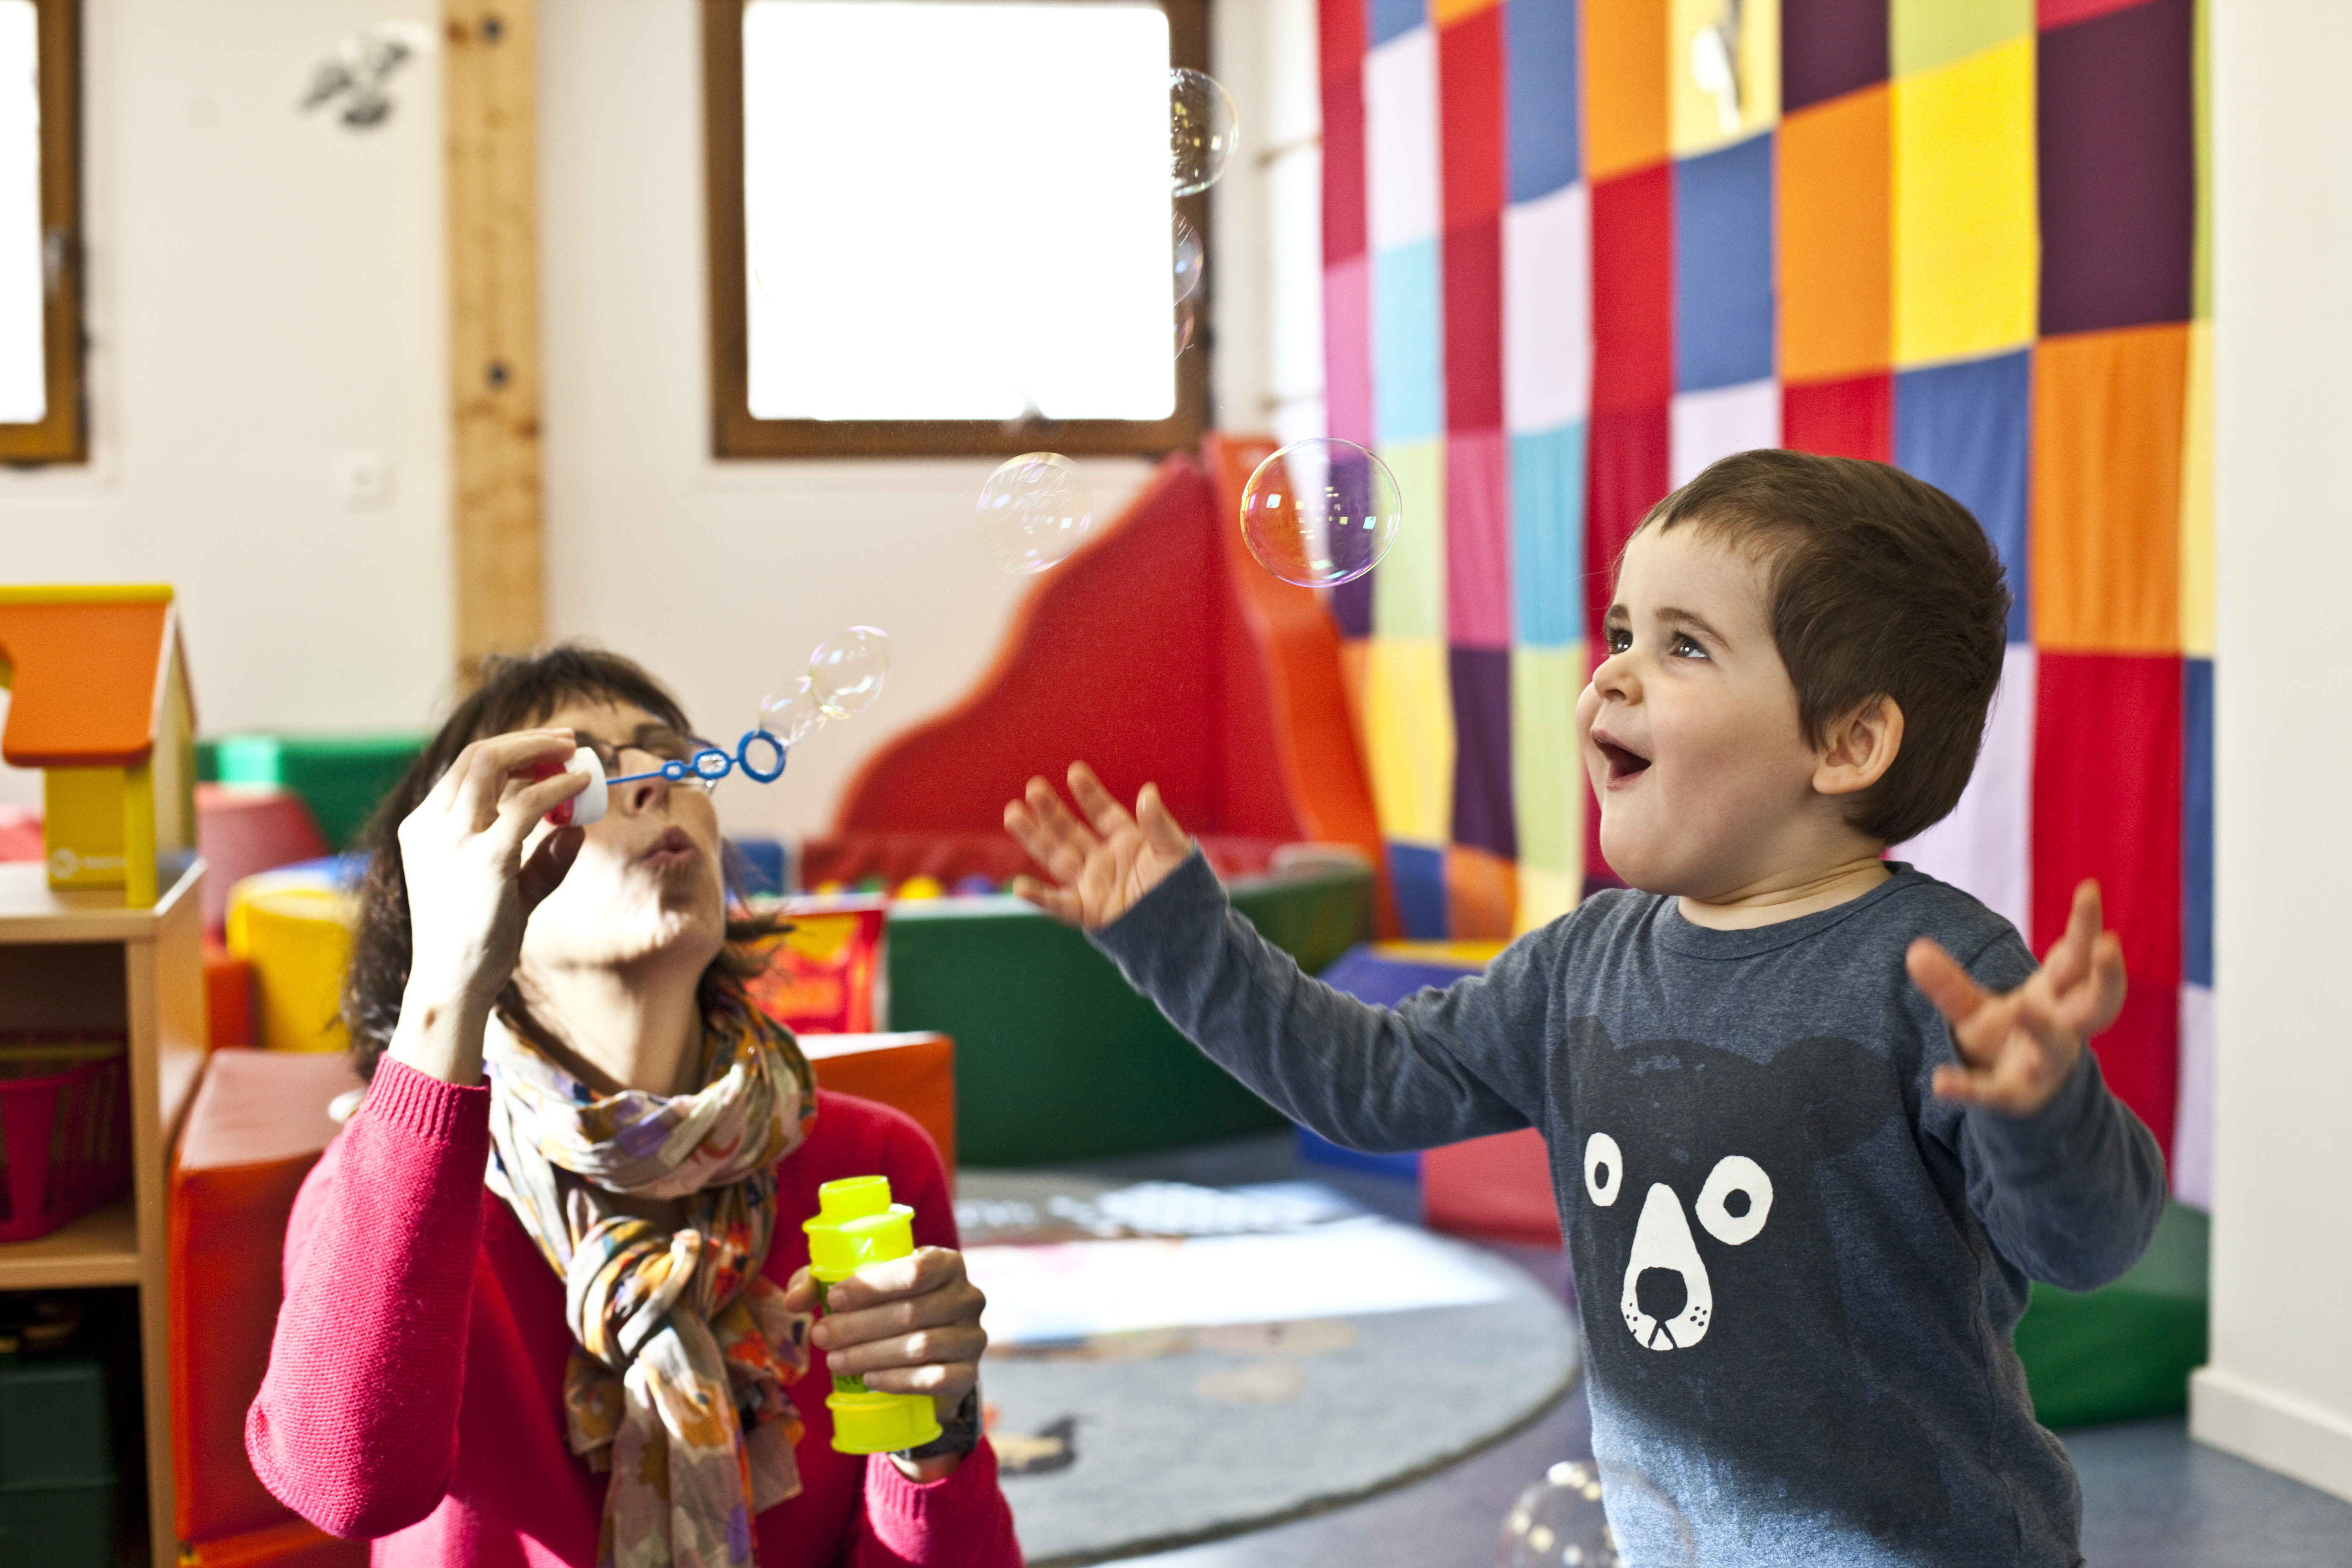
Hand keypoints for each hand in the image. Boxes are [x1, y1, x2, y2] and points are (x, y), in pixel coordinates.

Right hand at [389, 729, 587, 1083]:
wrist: (452, 984)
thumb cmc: (473, 939)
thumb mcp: (504, 888)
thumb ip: (538, 858)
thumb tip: (575, 828)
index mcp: (423, 827)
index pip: (464, 768)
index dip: (509, 749)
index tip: (547, 749)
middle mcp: (431, 825)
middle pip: (477, 755)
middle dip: (526, 741)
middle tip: (567, 741)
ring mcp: (453, 839)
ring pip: (493, 765)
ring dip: (540, 751)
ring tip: (576, 755)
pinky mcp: (485, 858)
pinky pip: (526, 805)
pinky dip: (557, 788)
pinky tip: (582, 788)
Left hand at [785, 1249, 987, 1478]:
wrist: (931, 1355)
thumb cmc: (890, 1307)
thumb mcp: (860, 1287)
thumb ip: (823, 1284)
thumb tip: (793, 1301)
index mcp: (946, 1263)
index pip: (915, 1270)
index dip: (872, 1285)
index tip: (833, 1299)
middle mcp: (967, 1297)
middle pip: (912, 1311)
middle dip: (859, 1326)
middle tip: (821, 1336)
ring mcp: (972, 1337)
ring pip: (921, 1345)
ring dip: (871, 1355)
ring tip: (835, 1361)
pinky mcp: (968, 1374)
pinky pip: (935, 1379)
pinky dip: (898, 1380)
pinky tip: (869, 1380)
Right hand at [1002, 761, 1190, 929]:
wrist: (1185, 929)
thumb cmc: (1183, 889)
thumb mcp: (1173, 851)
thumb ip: (1158, 823)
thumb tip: (1147, 791)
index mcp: (1127, 841)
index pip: (1102, 813)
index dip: (1089, 793)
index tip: (1074, 771)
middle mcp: (1104, 860)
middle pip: (1070, 832)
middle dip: (1050, 811)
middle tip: (1032, 788)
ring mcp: (1092, 885)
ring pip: (1057, 858)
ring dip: (1034, 838)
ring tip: (1012, 814)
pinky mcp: (1088, 912)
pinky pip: (1059, 905)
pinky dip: (1039, 898)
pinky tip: (1019, 887)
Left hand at [1907, 879, 2126, 1116]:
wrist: (2015, 1100)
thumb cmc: (2006, 1044)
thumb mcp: (1976, 1010)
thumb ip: (1949, 983)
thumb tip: (1914, 949)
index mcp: (2057, 1001)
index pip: (2078, 960)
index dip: (2086, 926)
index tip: (2088, 888)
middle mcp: (2063, 1032)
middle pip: (2099, 1004)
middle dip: (2107, 978)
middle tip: (2108, 944)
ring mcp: (2044, 1066)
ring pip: (2056, 1047)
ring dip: (2043, 1028)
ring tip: (2021, 1009)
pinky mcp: (2016, 1098)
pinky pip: (1992, 1093)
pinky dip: (1967, 1088)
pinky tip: (1940, 1082)